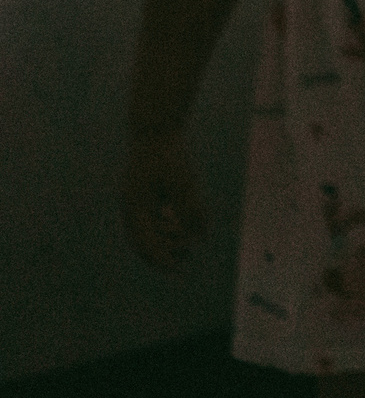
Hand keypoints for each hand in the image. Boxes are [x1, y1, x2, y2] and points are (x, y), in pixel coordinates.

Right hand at [123, 131, 204, 270]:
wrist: (156, 128)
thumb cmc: (169, 154)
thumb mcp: (184, 183)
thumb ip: (191, 210)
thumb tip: (200, 238)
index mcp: (135, 208)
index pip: (145, 243)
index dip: (161, 259)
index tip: (177, 269)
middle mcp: (132, 206)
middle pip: (144, 240)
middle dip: (163, 252)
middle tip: (185, 260)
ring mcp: (137, 198)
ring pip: (149, 228)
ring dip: (166, 238)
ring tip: (186, 244)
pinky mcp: (145, 190)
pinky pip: (153, 215)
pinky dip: (166, 223)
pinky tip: (183, 225)